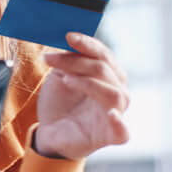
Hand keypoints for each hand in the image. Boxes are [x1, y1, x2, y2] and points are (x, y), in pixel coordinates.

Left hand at [34, 32, 131, 160]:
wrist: (50, 133)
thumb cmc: (59, 103)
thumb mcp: (59, 77)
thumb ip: (66, 60)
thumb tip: (66, 40)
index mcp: (108, 75)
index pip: (103, 54)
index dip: (87, 44)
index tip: (67, 36)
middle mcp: (117, 91)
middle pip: (104, 69)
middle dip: (76, 61)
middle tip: (49, 58)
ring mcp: (116, 113)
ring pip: (112, 92)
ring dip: (88, 83)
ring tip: (65, 80)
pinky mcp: (111, 135)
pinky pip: (122, 131)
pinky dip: (119, 123)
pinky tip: (111, 114)